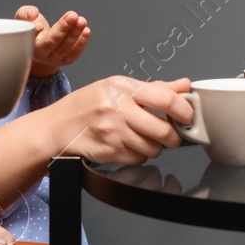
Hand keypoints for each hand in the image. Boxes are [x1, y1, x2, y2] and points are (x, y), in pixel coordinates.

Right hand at [17, 5, 89, 77]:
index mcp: (28, 42)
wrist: (40, 45)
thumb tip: (33, 13)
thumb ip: (25, 13)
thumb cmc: (32, 28)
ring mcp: (53, 58)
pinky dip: (81, 43)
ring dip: (75, 33)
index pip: (30, 37)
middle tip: (72, 16)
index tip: (39, 25)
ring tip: (81, 20)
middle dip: (62, 28)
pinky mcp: (64, 61)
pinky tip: (86, 31)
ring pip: (64, 48)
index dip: (35, 31)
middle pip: (51, 42)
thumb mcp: (24, 18)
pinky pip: (74, 54)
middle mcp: (40, 53)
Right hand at [42, 76, 193, 163]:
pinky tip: (128, 145)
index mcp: (123, 88)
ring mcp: (114, 133)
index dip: (184, 110)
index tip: (187, 116)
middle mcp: (118, 109)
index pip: (165, 99)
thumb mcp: (117, 87)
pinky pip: (139, 159)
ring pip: (153, 148)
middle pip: (164, 130)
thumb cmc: (86, 105)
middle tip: (172, 135)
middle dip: (174, 137)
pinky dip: (139, 156)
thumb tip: (183, 85)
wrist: (56, 128)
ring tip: (143, 138)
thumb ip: (154, 88)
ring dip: (155, 147)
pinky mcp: (110, 152)